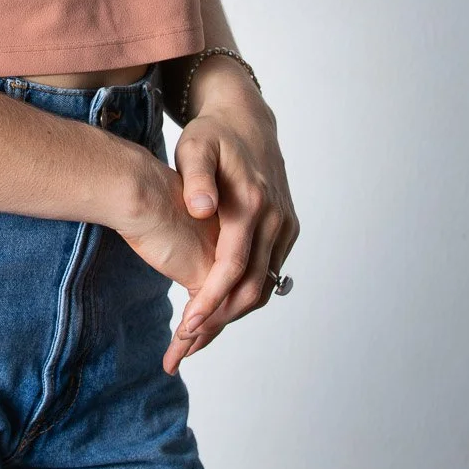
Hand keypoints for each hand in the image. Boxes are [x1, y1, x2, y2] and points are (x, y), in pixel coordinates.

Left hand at [159, 81, 299, 372]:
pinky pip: (268, 274)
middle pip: (252, 287)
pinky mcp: (285, 231)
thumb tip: (201, 209)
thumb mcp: (195, 147)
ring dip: (230, 315)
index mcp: (252, 204)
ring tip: (194, 339)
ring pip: (263, 286)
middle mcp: (275, 220)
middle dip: (218, 321)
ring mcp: (284, 227)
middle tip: (184, 347)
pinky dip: (243, 297)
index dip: (210, 301)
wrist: (246, 121)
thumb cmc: (213, 136)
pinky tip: (215, 309)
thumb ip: (195, 177)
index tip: (186, 328)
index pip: (233, 267)